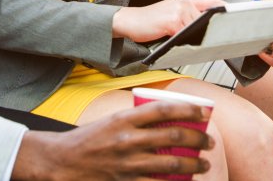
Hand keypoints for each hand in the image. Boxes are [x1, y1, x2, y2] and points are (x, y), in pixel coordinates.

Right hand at [12, 101, 212, 179]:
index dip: (190, 109)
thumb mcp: (113, 119)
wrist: (62, 160)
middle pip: (173, 136)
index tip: (205, 111)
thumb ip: (137, 118)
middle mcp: (128, 138)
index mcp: (125, 118)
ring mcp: (127, 162)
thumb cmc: (88, 138)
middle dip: (198, 139)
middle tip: (209, 142)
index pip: (165, 109)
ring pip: (171, 164)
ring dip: (193, 164)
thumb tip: (167, 117)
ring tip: (203, 164)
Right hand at [112, 0, 224, 42]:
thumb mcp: (173, 15)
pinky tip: (191, 46)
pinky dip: (191, 41)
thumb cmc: (152, 22)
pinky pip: (188, 34)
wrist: (130, 21)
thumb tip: (209, 30)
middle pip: (210, 17)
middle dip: (218, 28)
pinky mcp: (173, 21)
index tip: (238, 19)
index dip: (227, 10)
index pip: (214, 2)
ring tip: (210, 47)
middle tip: (228, 38)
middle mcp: (185, 2)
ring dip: (204, 38)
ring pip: (200, 27)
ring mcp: (180, 10)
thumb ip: (190, 18)